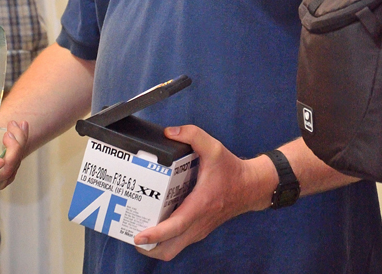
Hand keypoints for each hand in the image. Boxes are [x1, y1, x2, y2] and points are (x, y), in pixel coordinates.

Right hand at [0, 120, 28, 192]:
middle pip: (2, 172)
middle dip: (13, 149)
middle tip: (12, 128)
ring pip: (12, 168)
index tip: (0, 160)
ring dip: (20, 144)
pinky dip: (22, 146)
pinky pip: (16, 166)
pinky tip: (22, 130)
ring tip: (18, 125)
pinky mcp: (2, 180)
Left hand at [134, 125, 274, 260]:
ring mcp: (198, 230)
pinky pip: (178, 242)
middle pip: (169, 249)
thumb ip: (192, 135)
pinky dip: (164, 241)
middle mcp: (198, 223)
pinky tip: (155, 224)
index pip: (175, 227)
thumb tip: (169, 133)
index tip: (138, 236)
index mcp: (200, 205)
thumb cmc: (232, 171)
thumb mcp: (213, 147)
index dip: (155, 234)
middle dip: (148, 247)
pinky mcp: (199, 229)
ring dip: (155, 247)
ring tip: (138, 232)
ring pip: (172, 250)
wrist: (250, 187)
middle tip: (131, 233)